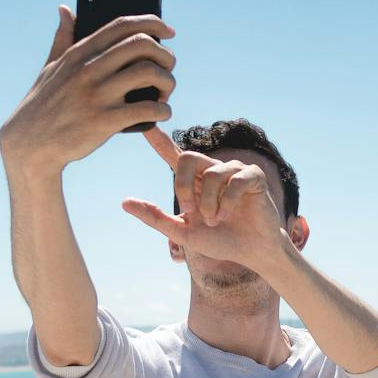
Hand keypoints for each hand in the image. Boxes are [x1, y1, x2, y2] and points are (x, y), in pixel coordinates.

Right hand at [0, 7, 176, 176]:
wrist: (30, 144)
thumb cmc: (43, 104)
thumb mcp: (50, 67)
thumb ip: (62, 37)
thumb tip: (65, 9)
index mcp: (79, 53)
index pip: (122, 25)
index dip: (152, 22)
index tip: (169, 32)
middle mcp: (89, 69)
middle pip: (142, 44)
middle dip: (165, 55)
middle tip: (167, 69)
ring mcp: (97, 94)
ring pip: (150, 73)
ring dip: (168, 82)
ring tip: (164, 94)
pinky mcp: (104, 121)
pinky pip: (148, 109)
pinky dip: (163, 110)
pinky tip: (161, 114)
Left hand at [121, 127, 289, 270]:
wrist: (251, 252)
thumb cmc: (220, 240)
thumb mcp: (183, 232)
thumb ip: (155, 217)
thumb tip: (124, 202)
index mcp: (194, 180)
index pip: (173, 155)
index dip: (159, 140)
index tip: (145, 125)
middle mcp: (212, 169)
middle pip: (187, 158)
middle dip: (183, 186)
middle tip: (190, 212)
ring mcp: (234, 170)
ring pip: (211, 174)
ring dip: (209, 203)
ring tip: (215, 220)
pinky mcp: (253, 175)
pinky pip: (235, 181)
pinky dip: (228, 203)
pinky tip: (227, 216)